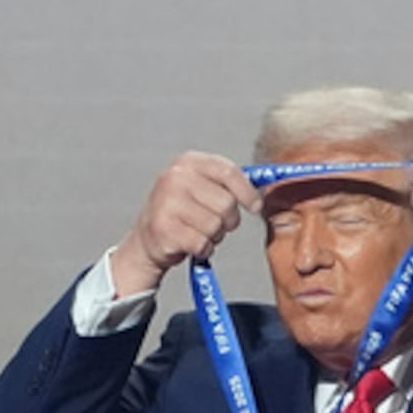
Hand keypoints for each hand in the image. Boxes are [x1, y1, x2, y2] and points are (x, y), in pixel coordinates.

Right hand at [110, 151, 261, 295]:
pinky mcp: (165, 229)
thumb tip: (264, 186)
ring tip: (198, 232)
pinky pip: (203, 243)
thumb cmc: (182, 214)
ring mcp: (167, 203)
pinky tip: (190, 244)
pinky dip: (203, 249)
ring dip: (214, 236)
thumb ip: (228, 183)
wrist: (148, 239)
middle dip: (228, 220)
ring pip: (216, 226)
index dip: (247, 191)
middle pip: (227, 203)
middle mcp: (175, 178)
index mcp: (188, 163)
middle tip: (213, 224)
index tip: (255, 206)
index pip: (228, 171)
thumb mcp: (202, 188)